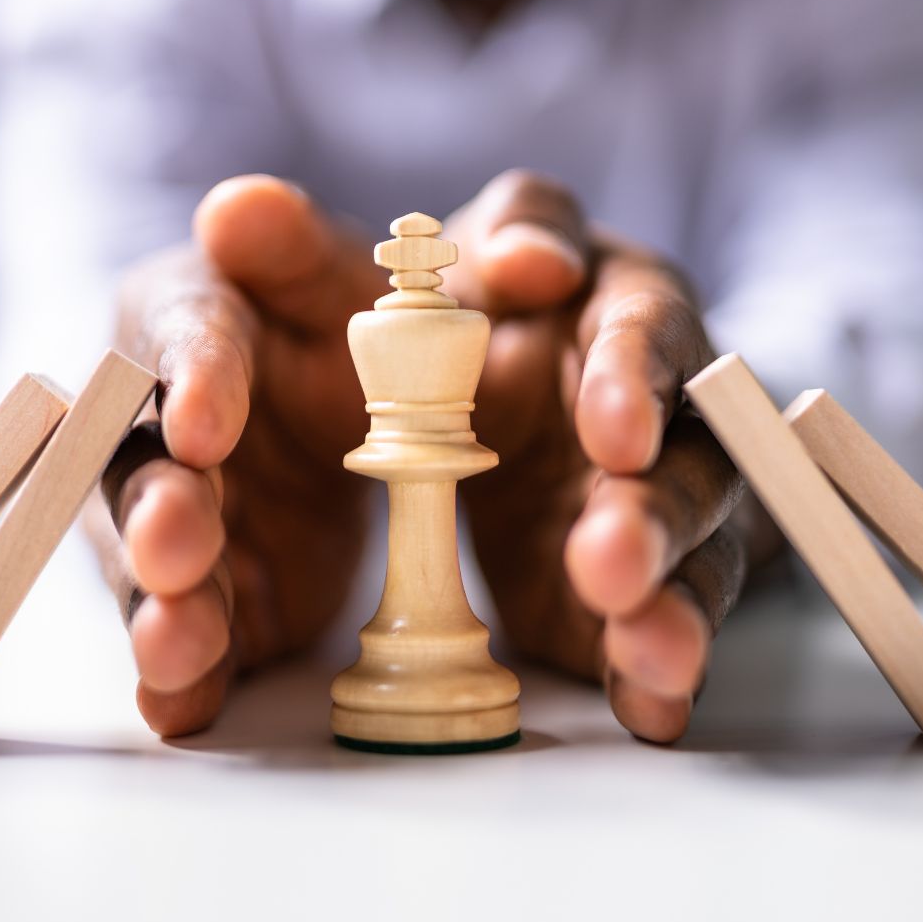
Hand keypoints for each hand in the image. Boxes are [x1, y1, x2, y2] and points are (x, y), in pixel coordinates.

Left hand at [94, 172, 770, 741]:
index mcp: (597, 297)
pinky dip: (657, 668)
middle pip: (678, 445)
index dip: (628, 363)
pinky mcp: (631, 581)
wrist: (456, 409)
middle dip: (648, 505)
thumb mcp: (345, 287)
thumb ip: (299, 258)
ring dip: (666, 592)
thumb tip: (235, 213)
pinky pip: (662, 623)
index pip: (634, 311)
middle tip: (605, 558)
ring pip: (686, 539)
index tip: (604, 424)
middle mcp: (648, 394)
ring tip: (644, 646)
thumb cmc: (418, 329)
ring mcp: (648, 492)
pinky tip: (650, 708)